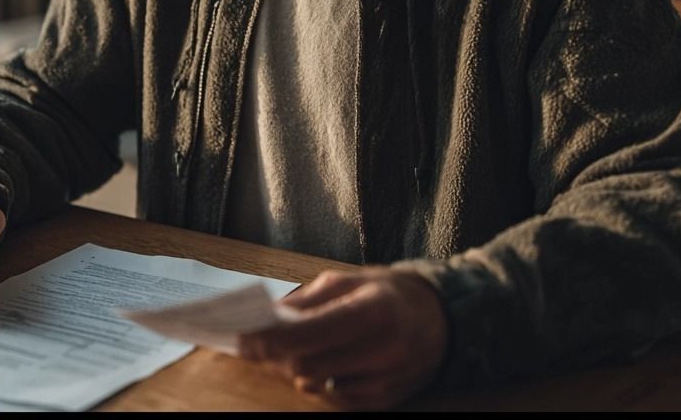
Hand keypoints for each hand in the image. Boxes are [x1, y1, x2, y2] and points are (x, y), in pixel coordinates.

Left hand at [236, 267, 448, 409]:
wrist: (439, 319)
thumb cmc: (385, 294)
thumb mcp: (348, 281)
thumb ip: (306, 300)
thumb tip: (266, 320)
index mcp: (373, 310)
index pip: (310, 333)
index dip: (270, 339)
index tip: (241, 340)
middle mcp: (384, 349)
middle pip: (307, 365)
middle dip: (276, 357)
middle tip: (256, 346)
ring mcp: (387, 379)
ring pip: (317, 385)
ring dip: (294, 370)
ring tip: (288, 352)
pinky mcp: (386, 399)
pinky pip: (335, 398)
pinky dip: (320, 383)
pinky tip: (322, 365)